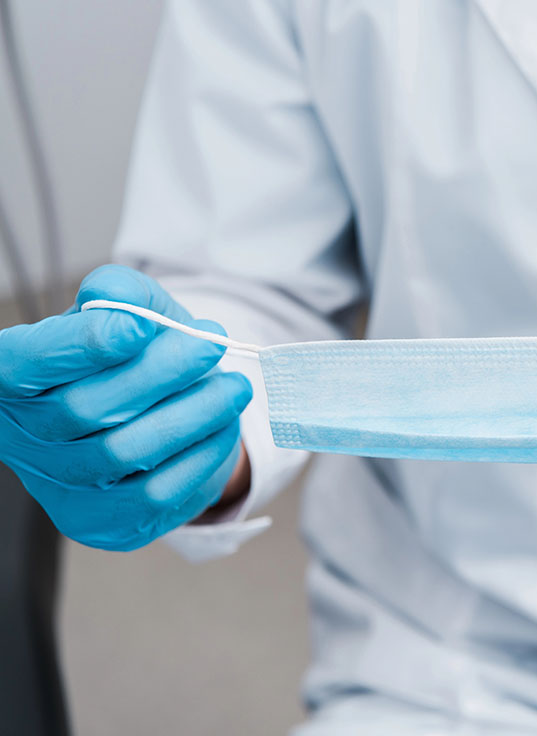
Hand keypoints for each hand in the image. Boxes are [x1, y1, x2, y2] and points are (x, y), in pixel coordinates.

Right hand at [0, 265, 251, 550]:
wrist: (158, 416)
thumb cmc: (133, 358)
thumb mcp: (127, 312)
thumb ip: (120, 294)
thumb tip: (117, 297)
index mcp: (13, 376)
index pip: (28, 362)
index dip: (82, 345)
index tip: (141, 325)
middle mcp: (23, 436)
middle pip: (85, 408)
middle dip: (160, 373)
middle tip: (213, 344)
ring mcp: (58, 485)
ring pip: (125, 452)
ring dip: (192, 414)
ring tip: (235, 386)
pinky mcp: (100, 521)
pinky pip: (155, 492)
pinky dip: (199, 454)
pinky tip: (223, 425)